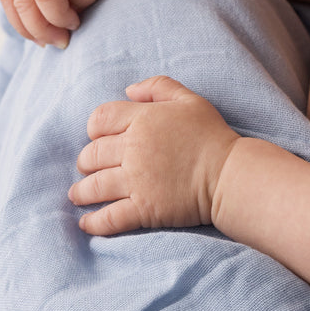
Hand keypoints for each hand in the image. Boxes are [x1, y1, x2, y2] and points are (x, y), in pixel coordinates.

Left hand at [69, 76, 239, 235]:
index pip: (99, 119)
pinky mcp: (144, 209)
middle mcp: (134, 149)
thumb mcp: (190, 100)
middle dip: (85, 163)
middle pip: (91, 154)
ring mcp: (137, 181)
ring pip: (93, 186)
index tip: (98, 139)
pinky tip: (87, 224)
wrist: (230, 175)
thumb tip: (129, 89)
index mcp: (142, 120)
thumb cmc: (213, 137)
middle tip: (88, 169)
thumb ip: (159, 86)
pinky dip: (94, 222)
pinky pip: (109, 217)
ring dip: (81, 192)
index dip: (93, 129)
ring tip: (78, 196)